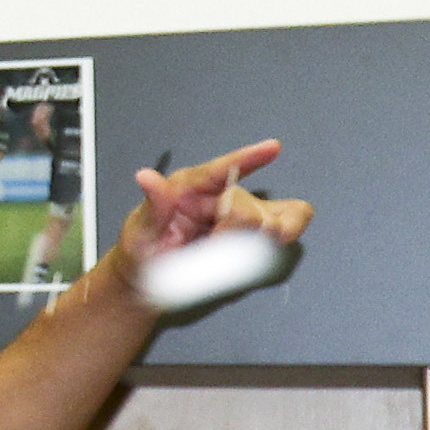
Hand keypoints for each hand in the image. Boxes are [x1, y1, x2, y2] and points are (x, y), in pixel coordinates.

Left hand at [112, 139, 313, 282]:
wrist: (150, 282)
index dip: (248, 158)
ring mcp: (241, 213)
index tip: (273, 147)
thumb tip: (145, 176)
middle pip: (248, 212)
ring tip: (224, 259)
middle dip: (231, 239)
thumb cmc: (142, 253)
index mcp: (189, 187)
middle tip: (207, 254)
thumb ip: (153, 208)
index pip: (220, 170)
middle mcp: (220, 195)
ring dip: (252, 245)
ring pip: (272, 221)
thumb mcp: (140, 232)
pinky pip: (289, 224)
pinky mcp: (255, 232)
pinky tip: (260, 251)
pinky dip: (283, 237)